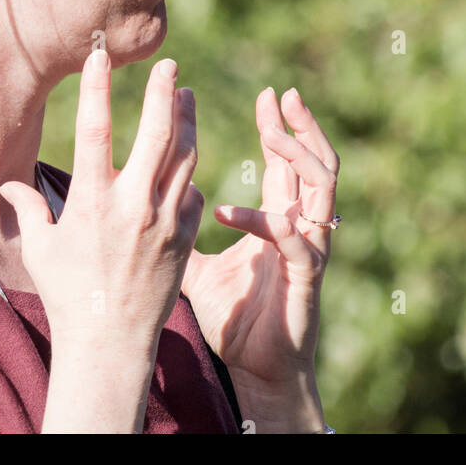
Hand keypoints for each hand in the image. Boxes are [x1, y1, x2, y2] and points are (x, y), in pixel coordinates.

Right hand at [0, 50, 203, 354]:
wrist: (110, 345)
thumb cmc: (68, 295)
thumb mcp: (40, 249)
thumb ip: (30, 209)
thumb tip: (9, 185)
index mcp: (93, 202)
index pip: (95, 129)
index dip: (98, 88)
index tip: (100, 55)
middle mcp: (133, 205)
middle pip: (157, 132)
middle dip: (164, 91)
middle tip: (168, 65)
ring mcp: (166, 220)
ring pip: (186, 156)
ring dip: (186, 121)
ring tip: (185, 96)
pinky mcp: (187, 238)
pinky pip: (194, 193)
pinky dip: (189, 174)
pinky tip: (185, 162)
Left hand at [181, 86, 338, 399]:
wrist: (258, 370)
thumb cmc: (236, 319)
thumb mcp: (197, 267)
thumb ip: (178, 231)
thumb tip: (142, 205)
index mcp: (280, 219)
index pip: (286, 161)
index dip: (279, 126)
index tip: (266, 94)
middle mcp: (301, 226)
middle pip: (316, 161)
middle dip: (302, 125)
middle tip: (284, 95)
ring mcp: (308, 248)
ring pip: (323, 187)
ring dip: (299, 156)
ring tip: (272, 134)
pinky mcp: (306, 275)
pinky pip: (294, 238)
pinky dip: (266, 221)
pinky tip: (228, 211)